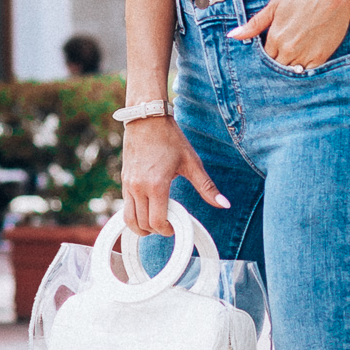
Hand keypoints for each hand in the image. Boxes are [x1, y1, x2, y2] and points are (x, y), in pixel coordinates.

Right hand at [122, 116, 227, 235]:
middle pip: (142, 224)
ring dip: (141, 226)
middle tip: (167, 225)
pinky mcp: (123, 180)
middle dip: (155, 230)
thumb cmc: (171, 139)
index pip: (157, 221)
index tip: (174, 227)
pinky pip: (125, 206)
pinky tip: (148, 209)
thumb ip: (207, 187)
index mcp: (156, 185)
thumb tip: (225, 204)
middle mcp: (139, 187)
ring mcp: (128, 184)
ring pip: (128, 219)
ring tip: (154, 223)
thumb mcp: (192, 163)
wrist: (147, 119)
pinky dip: (135, 214)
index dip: (166, 230)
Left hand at [228, 0, 349, 68]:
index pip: (264, 56)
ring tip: (293, 55)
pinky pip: (307, 72)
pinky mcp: (321, 58)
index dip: (266, 53)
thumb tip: (232, 36)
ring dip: (289, 66)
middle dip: (276, 61)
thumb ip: (254, 24)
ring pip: (291, 71)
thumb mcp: (276, 5)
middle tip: (282, 52)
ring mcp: (305, 55)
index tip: (271, 48)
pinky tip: (304, 60)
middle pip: (276, 66)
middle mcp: (288, 50)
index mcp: (275, 37)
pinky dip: (304, 69)